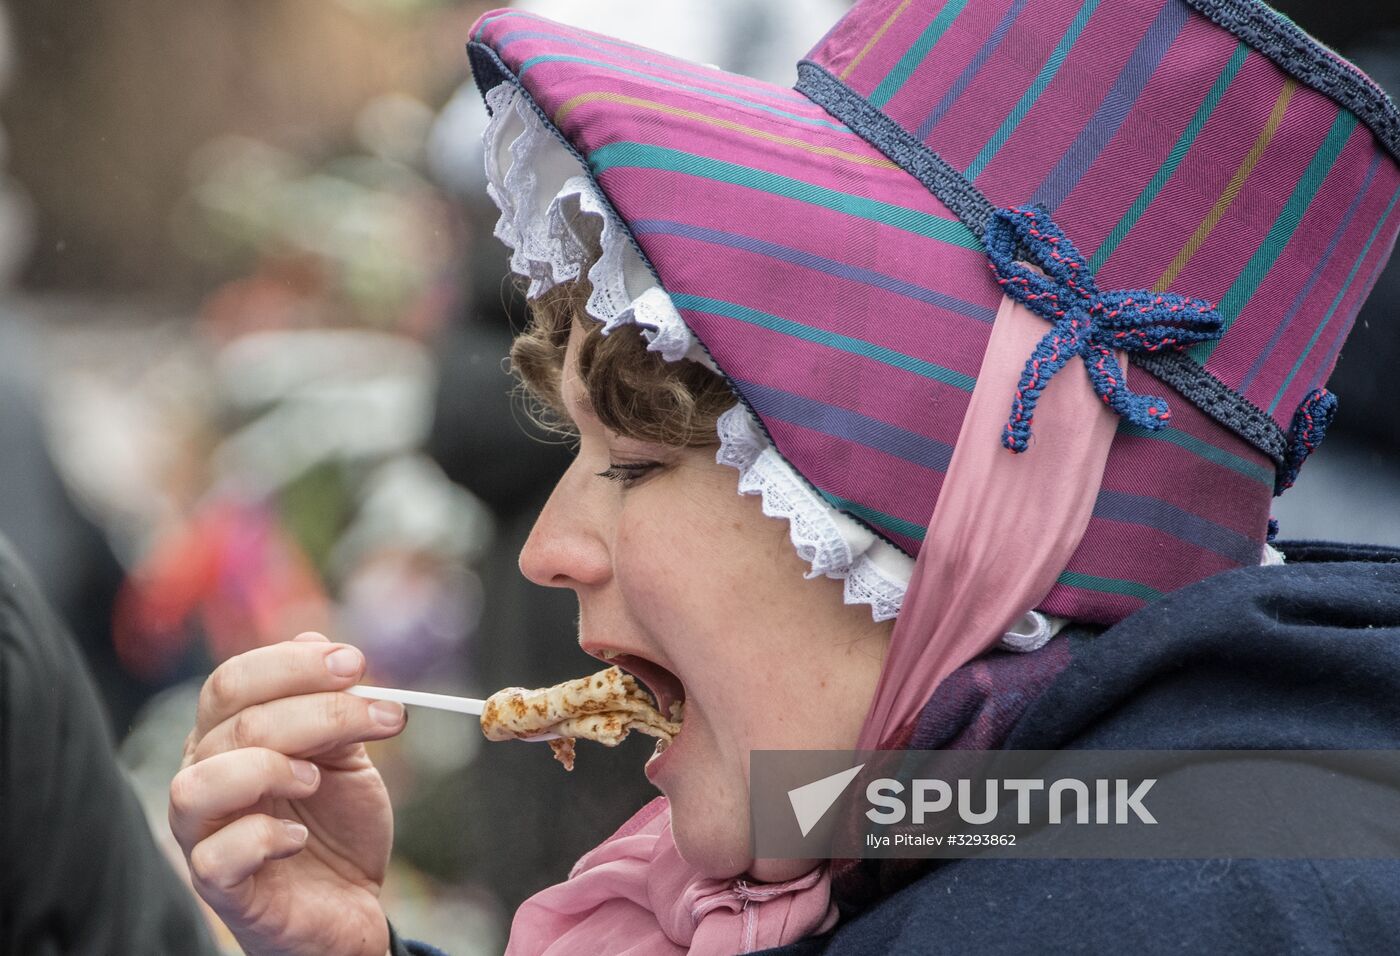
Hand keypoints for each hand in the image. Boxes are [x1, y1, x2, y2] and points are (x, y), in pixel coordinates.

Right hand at [170, 632, 406, 955]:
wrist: (349, 904)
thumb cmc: (336, 825)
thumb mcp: (344, 756)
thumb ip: (330, 707)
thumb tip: (316, 641)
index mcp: (227, 736)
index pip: (233, 680)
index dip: (293, 665)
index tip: (356, 663)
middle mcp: (203, 777)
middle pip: (236, 722)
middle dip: (317, 708)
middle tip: (381, 712)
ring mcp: (202, 834)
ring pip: (201, 783)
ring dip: (269, 767)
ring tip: (318, 778)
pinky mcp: (219, 886)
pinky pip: (215, 856)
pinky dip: (262, 839)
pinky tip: (300, 838)